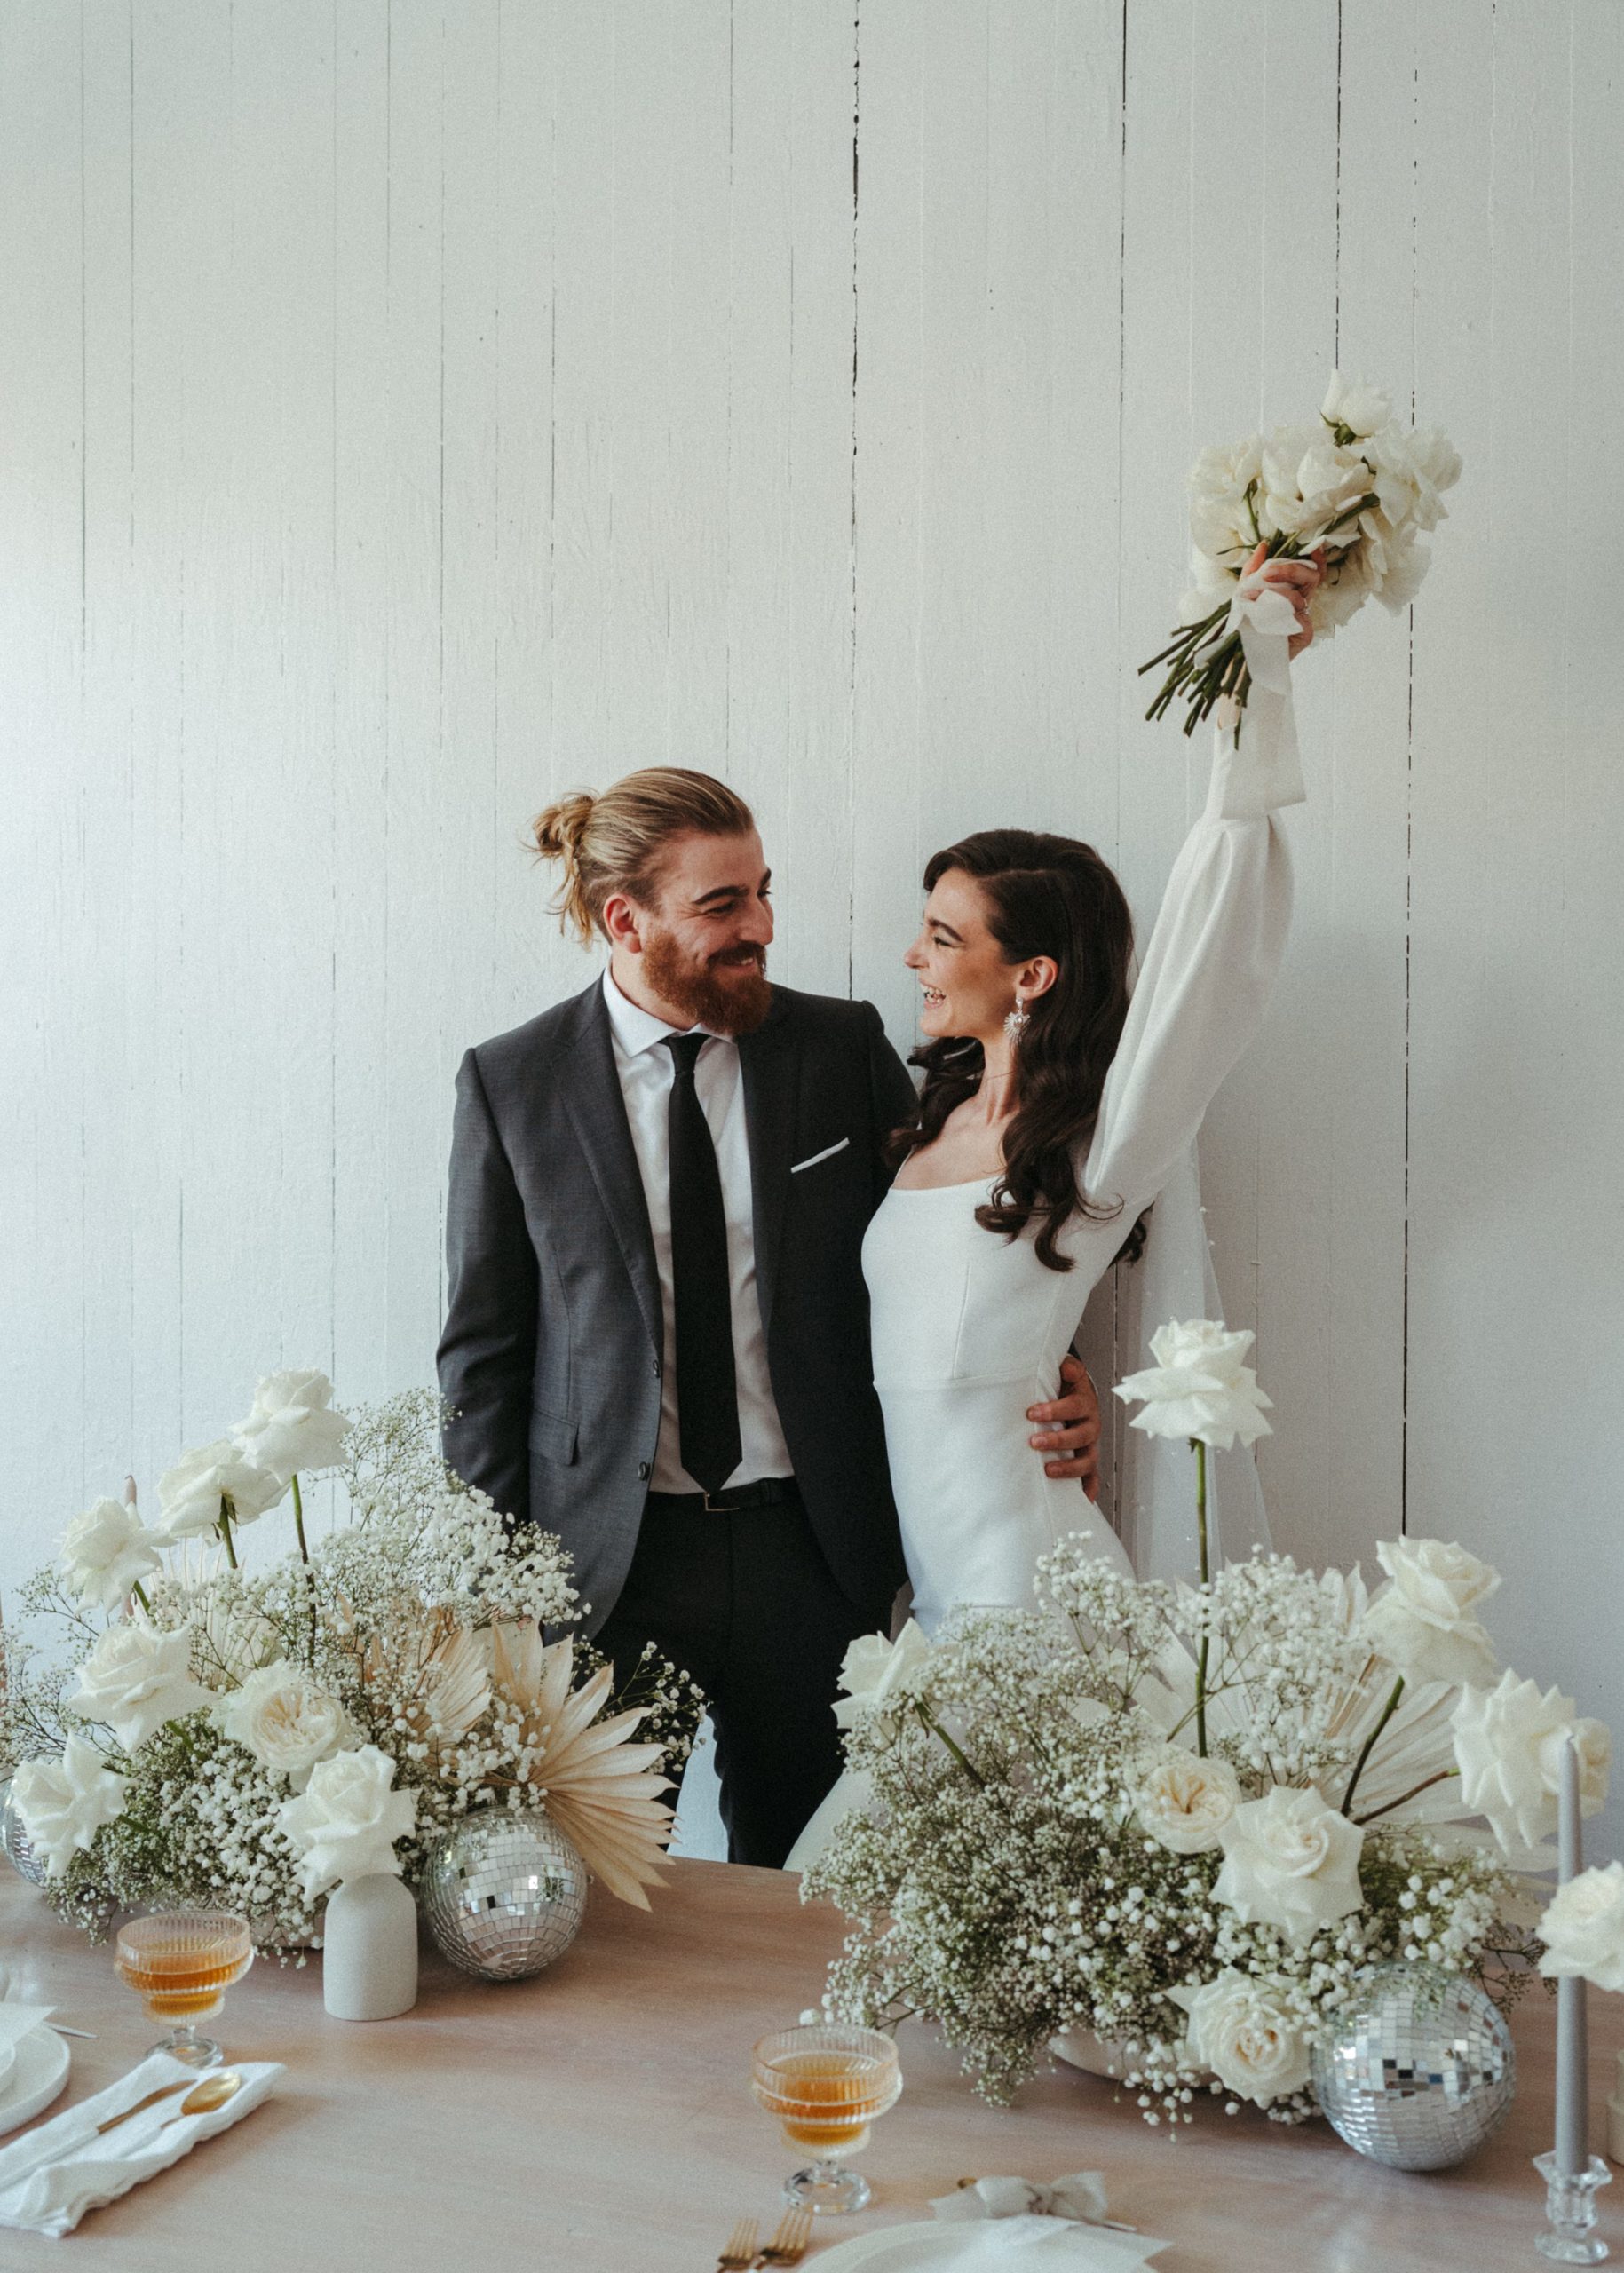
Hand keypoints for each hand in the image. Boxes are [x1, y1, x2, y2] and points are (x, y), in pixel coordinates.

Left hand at [1028, 1353, 1101, 1500]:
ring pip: (1087, 1460)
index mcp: (1084, 1403)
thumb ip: (1067, 1367)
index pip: (1075, 1406)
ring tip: (1047, 1471)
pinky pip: (1091, 1478)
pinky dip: (1088, 1490)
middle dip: (1058, 1440)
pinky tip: (1081, 1500)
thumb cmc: (1064, 1385)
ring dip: (1069, 1467)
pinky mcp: (1087, 1460)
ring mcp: (1090, 1445)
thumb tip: (1068, 1370)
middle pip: (1081, 1435)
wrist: (1076, 1394)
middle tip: (1034, 1441)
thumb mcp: (1066, 1370)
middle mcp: (1090, 1425)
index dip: (1055, 1410)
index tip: (1032, 1412)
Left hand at [1243, 541, 1326, 659]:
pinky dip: (1279, 612)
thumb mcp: (1244, 592)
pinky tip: (1263, 616)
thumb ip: (1253, 570)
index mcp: (1292, 590)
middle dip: (1291, 569)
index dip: (1318, 558)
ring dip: (1276, 593)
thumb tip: (1264, 545)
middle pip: (1312, 577)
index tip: (1314, 546)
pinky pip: (1298, 617)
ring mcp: (1304, 618)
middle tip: (1268, 571)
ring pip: (1301, 596)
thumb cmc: (1245, 624)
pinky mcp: (1305, 634)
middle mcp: (1301, 602)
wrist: (1240, 655)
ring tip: (1251, 598)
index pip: (1311, 571)